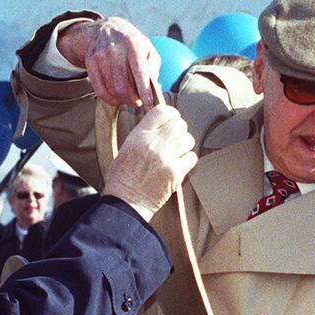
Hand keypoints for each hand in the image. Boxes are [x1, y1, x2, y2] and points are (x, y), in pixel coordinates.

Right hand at [56, 16, 159, 106]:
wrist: (109, 29)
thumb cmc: (133, 45)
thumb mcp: (149, 50)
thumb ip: (153, 68)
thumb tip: (153, 89)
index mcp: (133, 44)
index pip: (139, 70)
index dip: (143, 89)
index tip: (148, 102)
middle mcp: (115, 48)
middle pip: (123, 85)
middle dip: (132, 99)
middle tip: (137, 102)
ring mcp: (100, 55)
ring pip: (112, 89)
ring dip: (122, 99)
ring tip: (128, 97)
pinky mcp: (90, 62)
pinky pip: (99, 89)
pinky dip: (109, 98)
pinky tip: (116, 97)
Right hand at [105, 104, 197, 219]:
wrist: (125, 202)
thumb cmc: (122, 177)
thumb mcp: (127, 147)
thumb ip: (144, 134)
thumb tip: (162, 124)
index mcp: (139, 135)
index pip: (162, 111)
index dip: (171, 114)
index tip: (172, 120)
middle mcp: (153, 143)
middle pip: (179, 124)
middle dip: (179, 131)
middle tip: (175, 140)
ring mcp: (166, 158)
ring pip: (188, 139)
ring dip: (184, 145)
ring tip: (176, 154)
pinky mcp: (176, 173)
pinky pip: (192, 157)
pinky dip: (187, 161)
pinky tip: (178, 166)